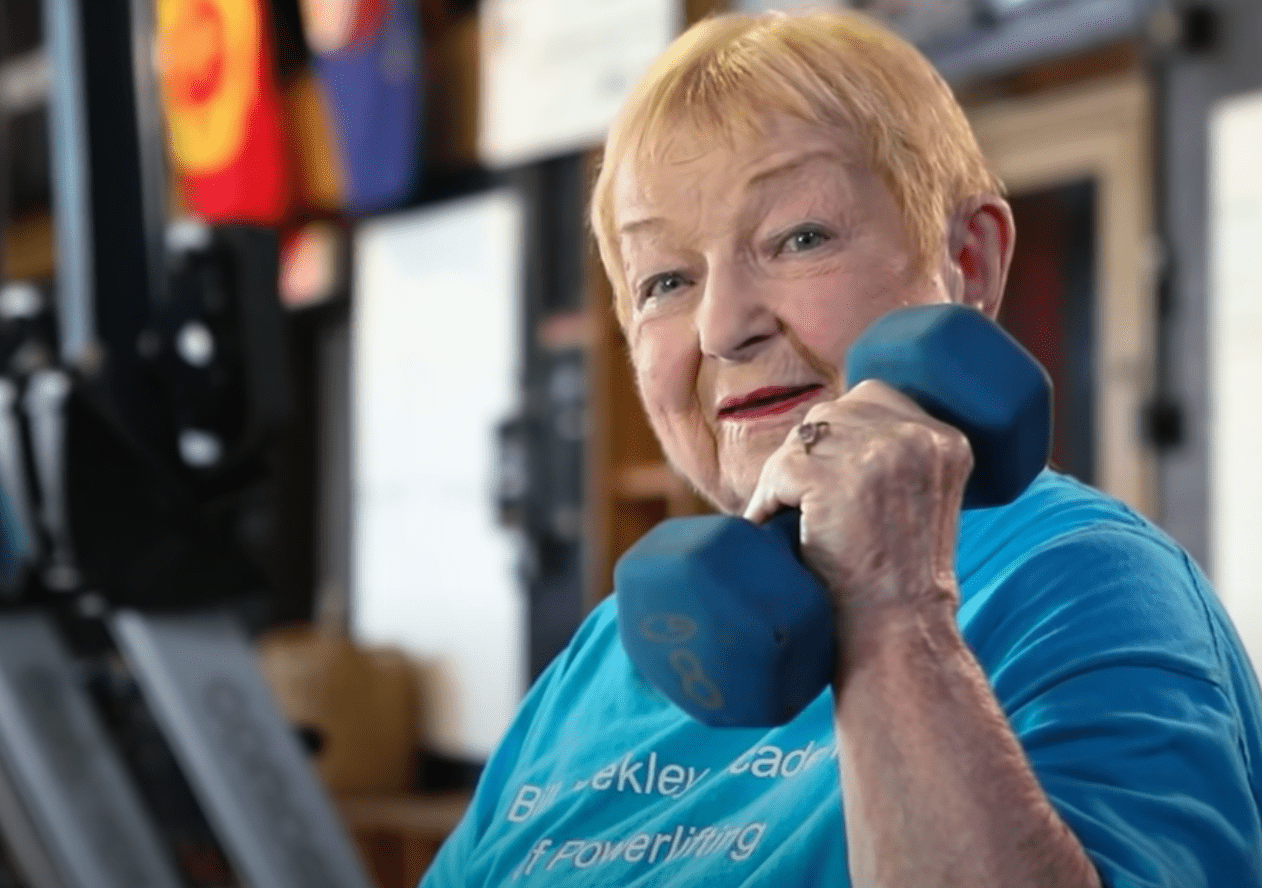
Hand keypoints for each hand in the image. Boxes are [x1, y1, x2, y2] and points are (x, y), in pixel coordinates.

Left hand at [743, 380, 973, 662]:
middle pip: (832, 414)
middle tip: (800, 505)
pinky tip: (774, 532)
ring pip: (801, 441)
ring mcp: (878, 454)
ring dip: (783, 480)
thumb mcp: (920, 500)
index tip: (826, 477)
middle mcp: (918, 436)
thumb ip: (893, 458)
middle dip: (807, 455)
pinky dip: (767, 503)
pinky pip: (778, 472)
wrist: (898, 632)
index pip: (873, 398)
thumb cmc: (899, 580)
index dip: (839, 434)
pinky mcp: (835, 478)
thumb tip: (822, 429)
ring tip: (786, 521)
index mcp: (946, 439)